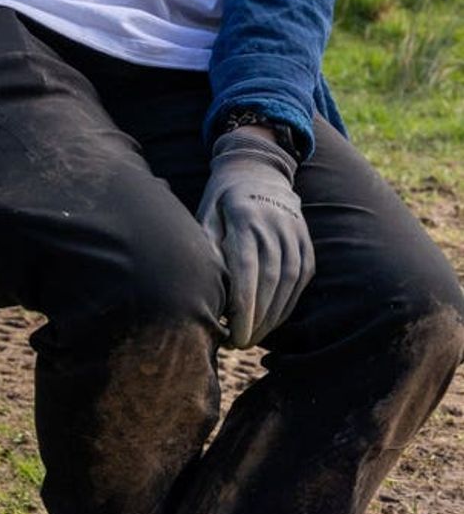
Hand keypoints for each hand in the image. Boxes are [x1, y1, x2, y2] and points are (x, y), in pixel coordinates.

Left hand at [196, 127, 314, 347]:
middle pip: (270, 281)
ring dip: (273, 316)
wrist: (257, 171)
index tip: (232, 334)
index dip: (242, 306)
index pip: (247, 269)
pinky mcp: (306, 242)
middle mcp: (274, 224)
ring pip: (289, 283)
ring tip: (254, 336)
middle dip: (256, 318)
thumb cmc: (223, 200)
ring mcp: (295, 232)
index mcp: (245, 217)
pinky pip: (301, 278)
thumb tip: (206, 290)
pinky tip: (273, 320)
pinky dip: (288, 302)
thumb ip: (208, 247)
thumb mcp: (207, 214)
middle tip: (239, 343)